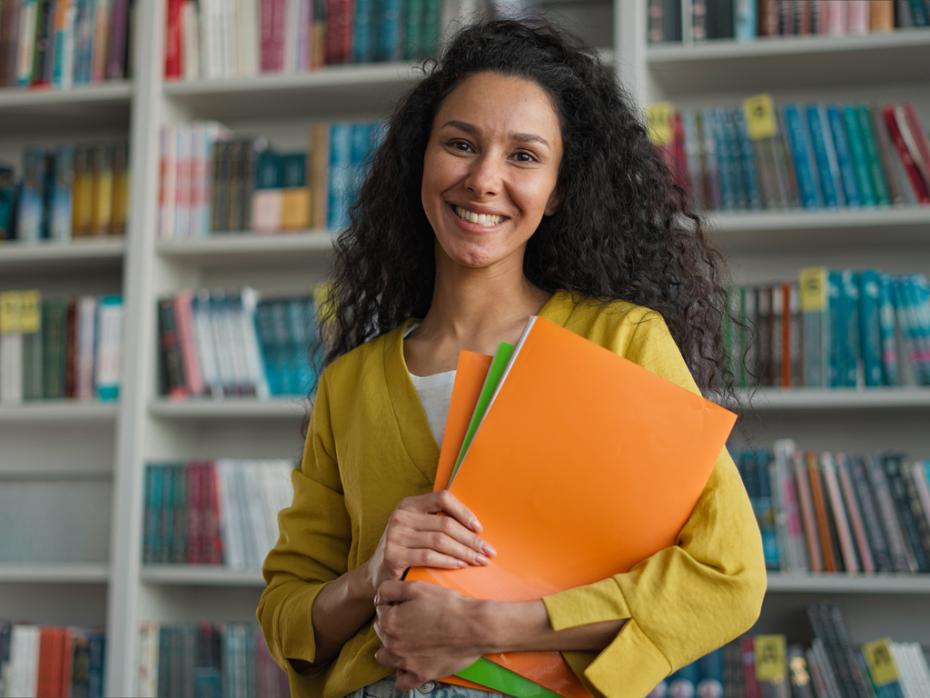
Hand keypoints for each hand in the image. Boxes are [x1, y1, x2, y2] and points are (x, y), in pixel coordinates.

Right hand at [363, 491, 495, 593]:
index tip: (479, 528)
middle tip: (488, 552)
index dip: (463, 511)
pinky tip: (461, 566)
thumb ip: (438, 520)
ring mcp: (394, 535)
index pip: (442, 498)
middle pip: (445, 524)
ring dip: (464, 552)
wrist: (378, 574)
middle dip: (471, 539)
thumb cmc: (407, 549)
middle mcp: (400, 516)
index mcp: (409, 504)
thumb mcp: (418, 528)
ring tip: (480, 561)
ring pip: (439, 541)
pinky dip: (448, 561)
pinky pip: (428, 557)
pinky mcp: (393, 555)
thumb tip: (477, 525)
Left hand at [373, 580, 485, 689]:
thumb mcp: (417, 587)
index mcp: (390, 621)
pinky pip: (402, 682)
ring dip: (392, 649)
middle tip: (411, 619)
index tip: (406, 604)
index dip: (392, 604)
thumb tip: (378, 597)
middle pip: (382, 633)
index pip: (380, 611)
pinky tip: (410, 663)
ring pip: (386, 657)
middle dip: (391, 625)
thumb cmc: (447, 605)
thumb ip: (390, 589)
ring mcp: (406, 663)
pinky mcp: (420, 675)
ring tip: (408, 640)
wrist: (474, 626)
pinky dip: (403, 673)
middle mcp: (393, 645)